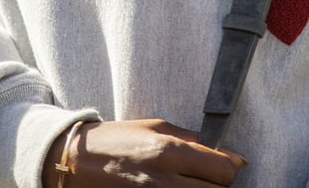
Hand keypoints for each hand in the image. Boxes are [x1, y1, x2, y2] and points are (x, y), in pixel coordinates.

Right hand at [42, 118, 246, 186]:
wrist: (78, 162)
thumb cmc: (119, 140)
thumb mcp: (156, 127)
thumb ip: (193, 140)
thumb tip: (229, 154)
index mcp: (169, 151)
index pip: (224, 170)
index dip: (230, 168)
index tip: (227, 164)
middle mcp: (165, 181)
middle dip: (218, 184)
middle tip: (206, 176)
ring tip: (189, 182)